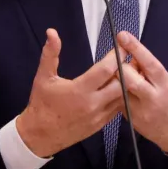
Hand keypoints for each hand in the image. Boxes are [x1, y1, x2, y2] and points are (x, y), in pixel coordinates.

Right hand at [17, 28, 126, 157]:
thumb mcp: (43, 78)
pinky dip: (120, 97)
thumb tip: (52, 32)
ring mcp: (99, 115)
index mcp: (80, 89)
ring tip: (128, 71)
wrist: (39, 136)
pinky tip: (120, 88)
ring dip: (126, 84)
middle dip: (127, 69)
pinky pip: (117, 108)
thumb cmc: (41, 104)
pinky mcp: (101, 124)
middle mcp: (92, 103)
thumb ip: (50, 54)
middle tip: (128, 58)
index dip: (117, 56)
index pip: (107, 69)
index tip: (123, 46)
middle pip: (121, 83)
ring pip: (122, 96)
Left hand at [115, 25, 167, 153]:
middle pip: (129, 78)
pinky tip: (126, 89)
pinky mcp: (130, 118)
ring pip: (120, 89)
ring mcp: (140, 109)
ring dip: (119, 78)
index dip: (136, 49)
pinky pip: (118, 100)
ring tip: (125, 73)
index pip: (149, 64)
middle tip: (122, 59)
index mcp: (166, 84)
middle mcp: (152, 97)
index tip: (122, 35)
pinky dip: (119, 91)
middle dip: (123, 65)